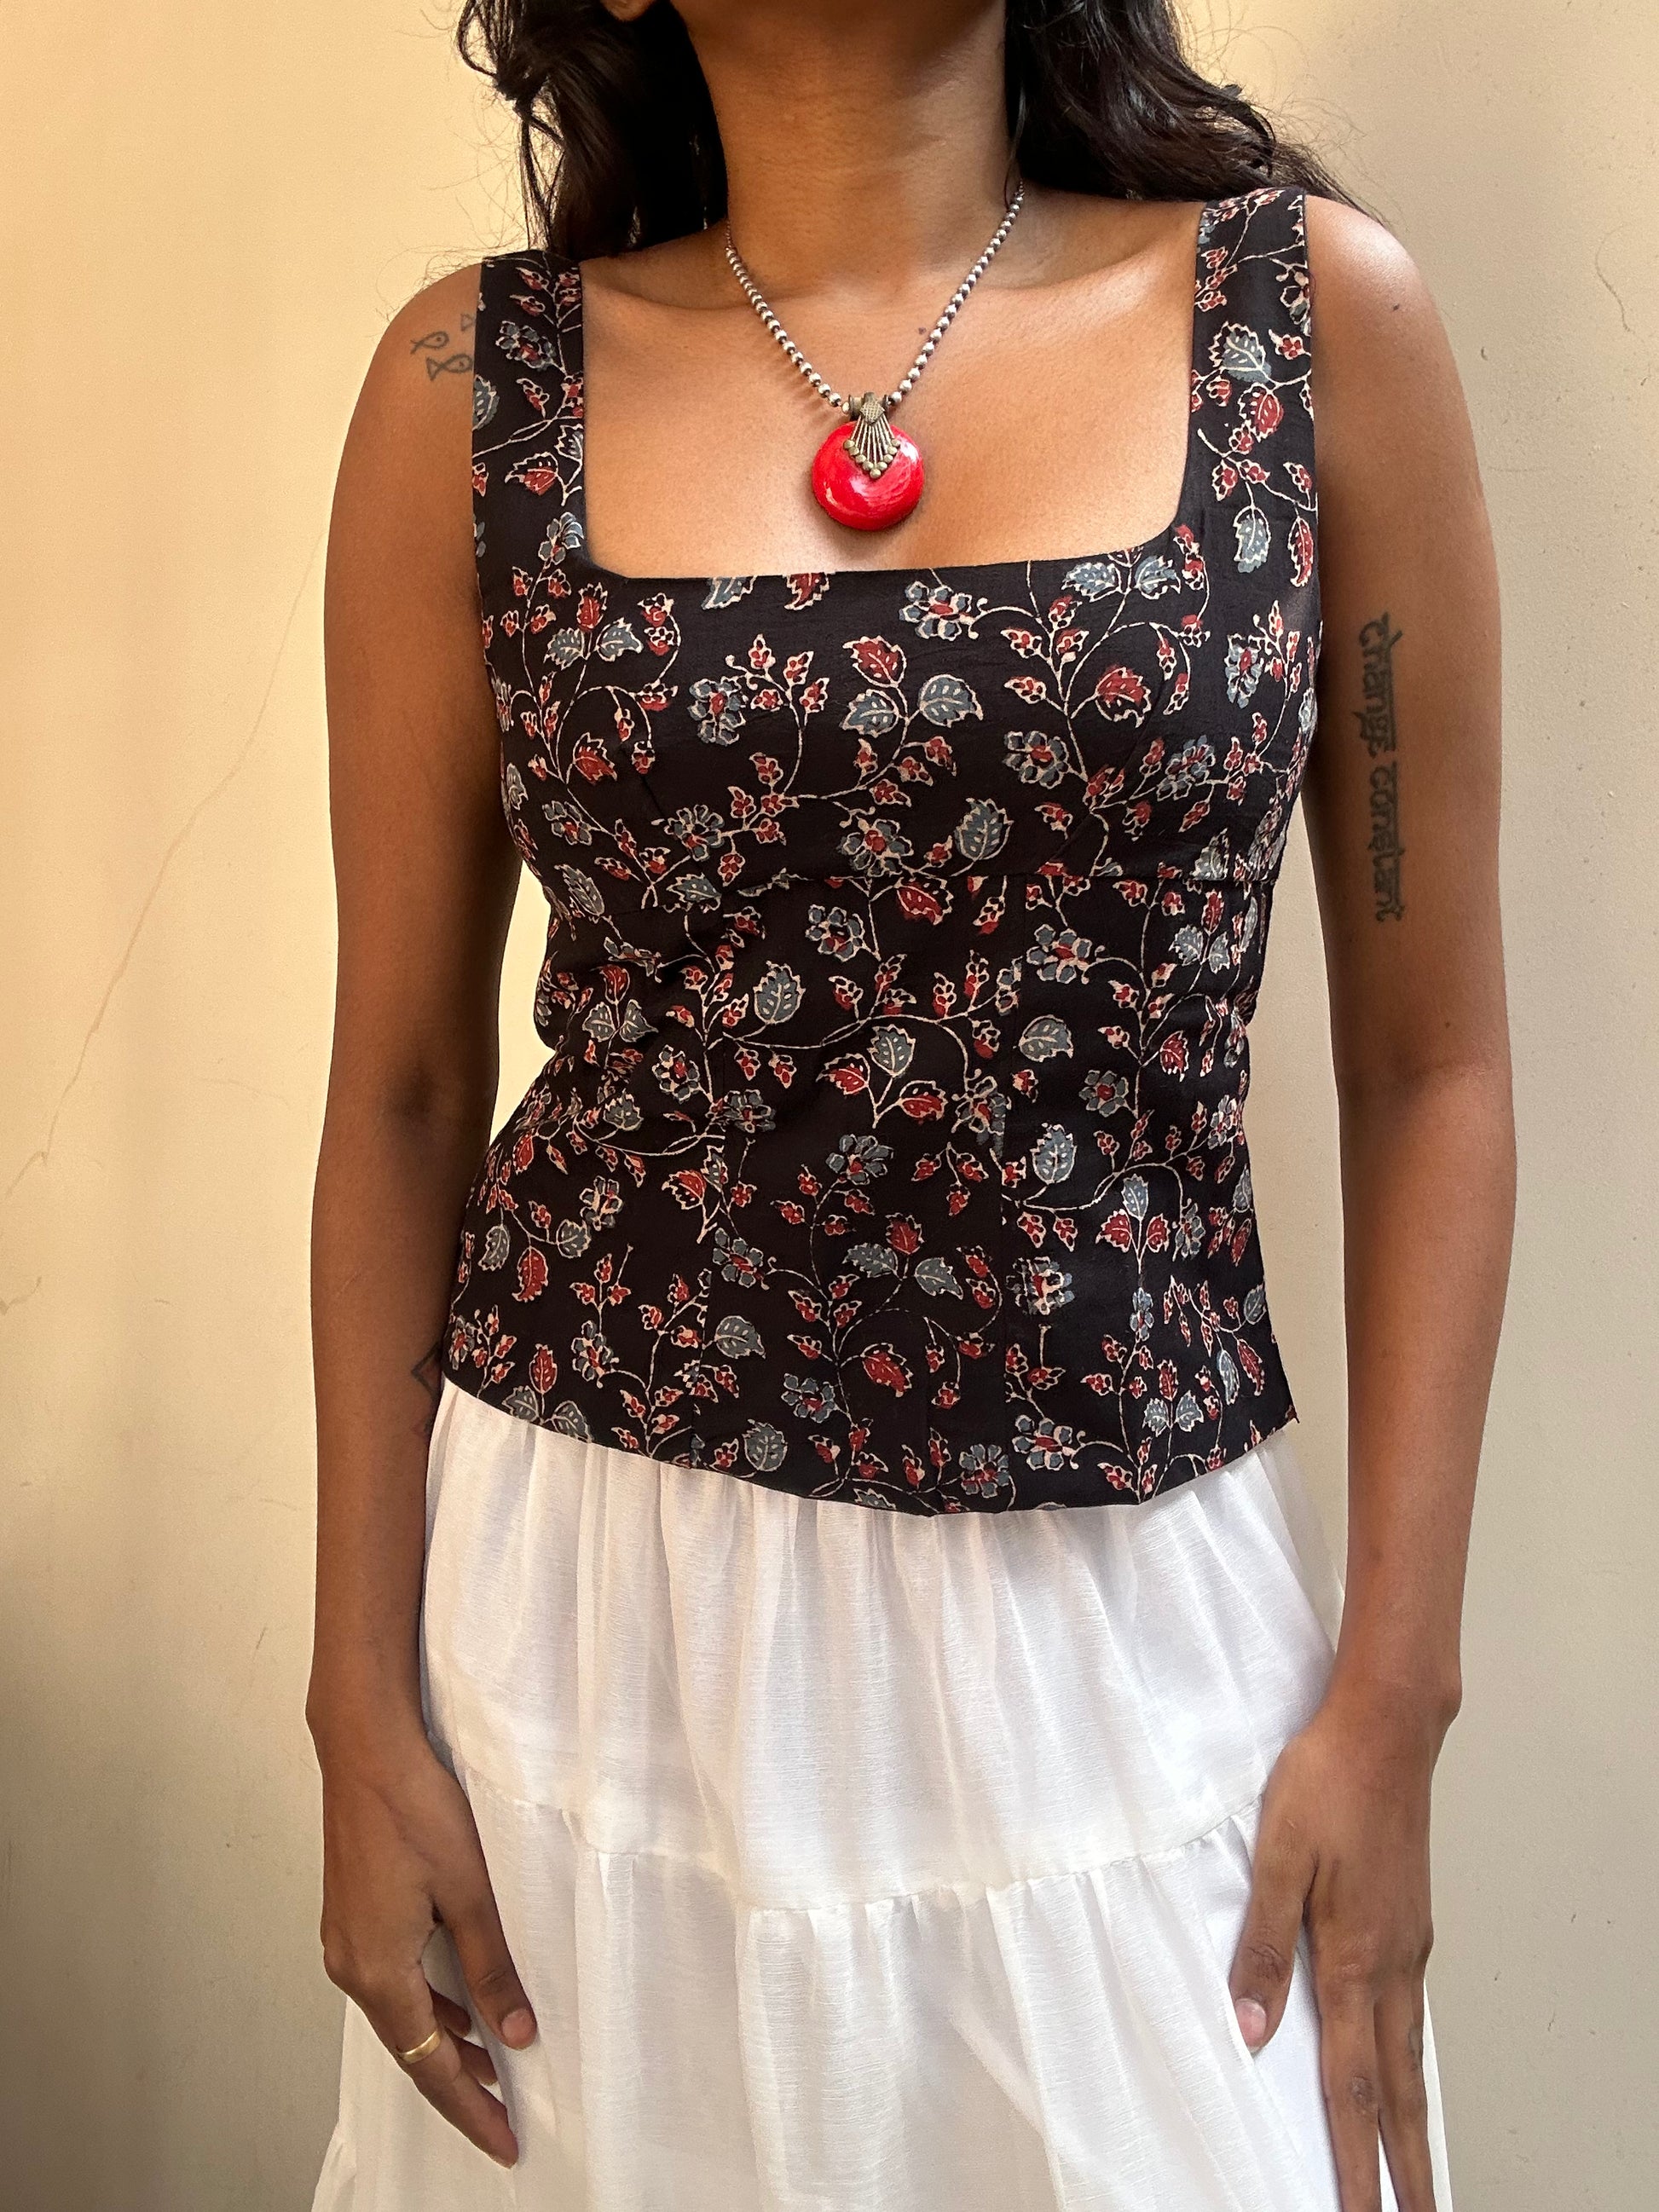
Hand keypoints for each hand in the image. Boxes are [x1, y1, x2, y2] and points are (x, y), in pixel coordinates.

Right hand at [315, 1721, 535, 2166]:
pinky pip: (391, 1982)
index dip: (469, 2107)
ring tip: (492, 2067)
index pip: (429, 2064)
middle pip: (410, 2048)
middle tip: (505, 2117)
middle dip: (458, 2086)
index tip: (504, 2140)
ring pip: (400, 2015)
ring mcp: (347, 1940)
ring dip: (443, 2043)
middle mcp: (351, 1964)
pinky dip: (426, 2005)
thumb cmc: (413, 1806)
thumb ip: (492, 1968)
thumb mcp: (468, 1891)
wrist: (365, 1748)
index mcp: (378, 1970)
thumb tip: (515, 2034)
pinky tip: (457, 2004)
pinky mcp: (352, 1916)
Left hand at [1228, 1681, 1444, 2211]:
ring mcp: (1408, 1945)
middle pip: (1398, 2090)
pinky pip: (1411, 2013)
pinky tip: (1400, 2066)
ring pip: (1411, 2054)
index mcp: (1353, 1959)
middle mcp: (1391, 1964)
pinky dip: (1410, 2061)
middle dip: (1403, 2167)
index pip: (1352, 2086)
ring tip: (1413, 2170)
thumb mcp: (1276, 1856)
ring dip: (1411, 2119)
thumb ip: (1260, 1945)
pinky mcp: (1410, 1923)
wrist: (1387, 1728)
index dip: (1353, 2160)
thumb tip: (1251, 2030)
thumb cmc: (1326, 1782)